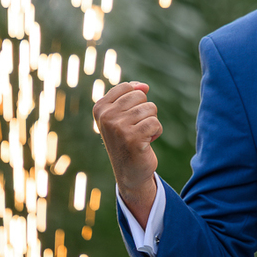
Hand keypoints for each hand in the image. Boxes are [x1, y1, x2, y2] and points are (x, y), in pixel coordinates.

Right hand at [93, 81, 162, 219]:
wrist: (130, 171)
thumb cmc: (128, 138)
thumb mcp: (123, 114)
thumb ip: (131, 94)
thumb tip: (144, 86)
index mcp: (100, 108)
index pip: (128, 87)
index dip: (136, 100)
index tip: (128, 117)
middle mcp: (106, 117)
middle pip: (141, 96)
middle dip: (145, 111)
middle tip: (135, 128)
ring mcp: (118, 127)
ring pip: (150, 108)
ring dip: (151, 122)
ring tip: (140, 135)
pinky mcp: (132, 138)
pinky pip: (155, 123)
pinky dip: (156, 132)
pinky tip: (146, 143)